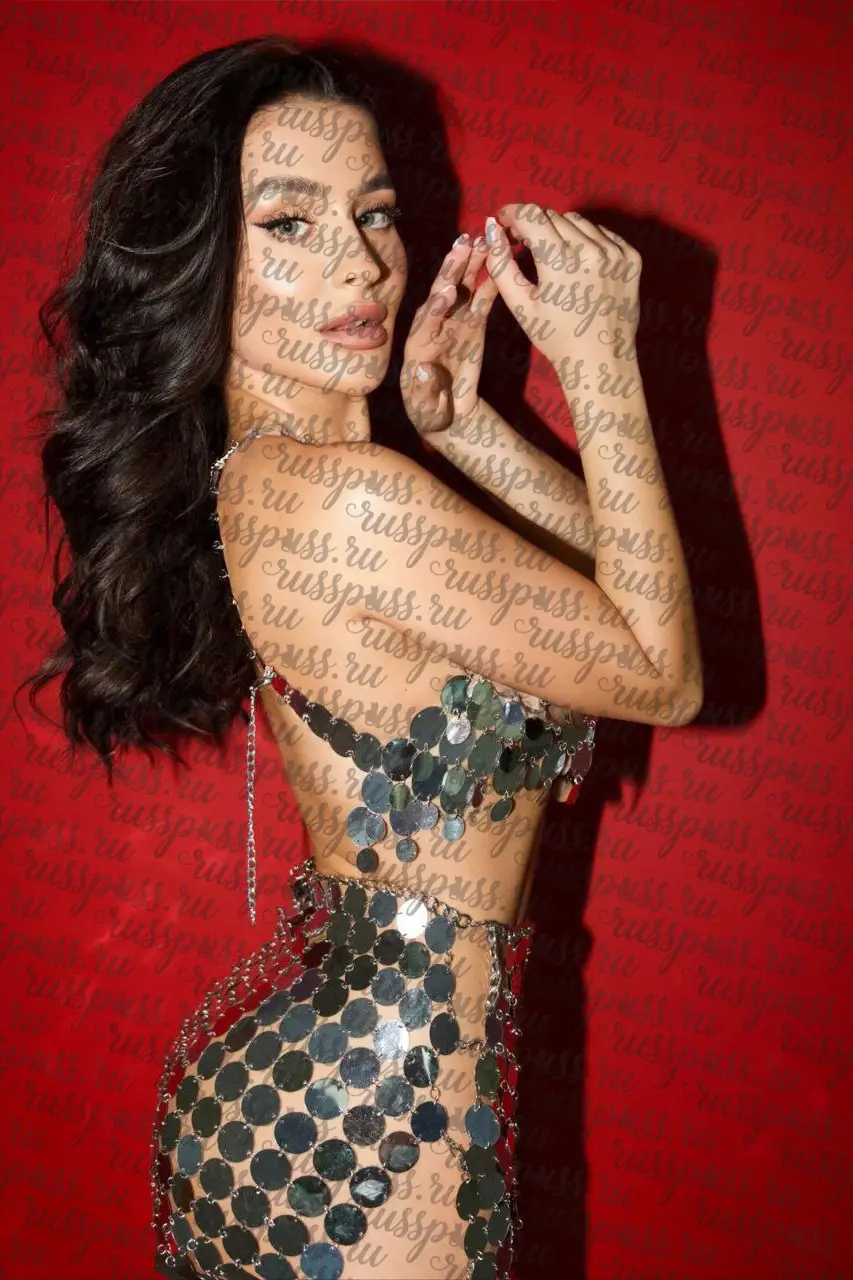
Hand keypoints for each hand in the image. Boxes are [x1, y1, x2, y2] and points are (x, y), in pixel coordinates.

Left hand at [400, 234, 498, 435]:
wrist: (446, 412)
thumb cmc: (430, 412)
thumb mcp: (426, 408)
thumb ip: (424, 390)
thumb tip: (423, 370)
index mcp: (417, 345)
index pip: (426, 321)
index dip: (437, 306)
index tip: (449, 291)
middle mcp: (433, 326)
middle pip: (441, 294)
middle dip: (451, 269)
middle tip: (463, 245)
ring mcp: (454, 323)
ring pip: (462, 288)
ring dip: (470, 264)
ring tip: (481, 239)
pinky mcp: (472, 325)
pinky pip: (481, 300)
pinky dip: (489, 282)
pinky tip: (499, 261)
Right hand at [483, 205, 641, 369]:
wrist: (600, 360)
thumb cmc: (555, 338)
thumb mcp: (521, 305)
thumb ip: (501, 264)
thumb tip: (492, 229)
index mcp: (560, 261)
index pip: (530, 215)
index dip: (512, 213)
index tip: (503, 221)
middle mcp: (591, 249)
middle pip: (553, 216)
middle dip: (533, 224)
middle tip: (523, 243)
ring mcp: (615, 252)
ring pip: (578, 222)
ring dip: (560, 231)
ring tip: (551, 255)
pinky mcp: (631, 258)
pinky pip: (602, 234)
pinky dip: (586, 240)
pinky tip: (578, 263)